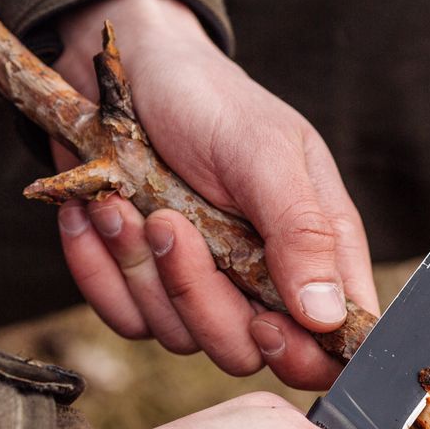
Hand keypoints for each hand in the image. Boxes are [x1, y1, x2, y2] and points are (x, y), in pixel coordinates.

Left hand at [50, 0, 378, 390]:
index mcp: (315, 250)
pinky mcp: (145, 289)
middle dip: (197, 295)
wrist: (124, 72)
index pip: (333, 341)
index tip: (264, 324)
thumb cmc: (208, 101)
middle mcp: (262, 281)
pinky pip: (125, 317)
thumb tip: (328, 316)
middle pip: (244, 352)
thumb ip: (302, 232)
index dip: (303, 356)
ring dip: (140, 267)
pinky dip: (100, 267)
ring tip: (123, 202)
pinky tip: (96, 214)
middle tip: (168, 222)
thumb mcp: (264, 152)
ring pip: (178, 337)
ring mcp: (202, 290)